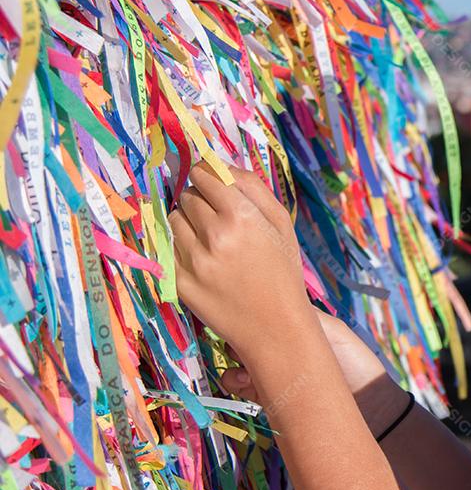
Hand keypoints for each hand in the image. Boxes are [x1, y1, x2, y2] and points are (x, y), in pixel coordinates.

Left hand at [170, 162, 316, 360]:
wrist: (275, 326)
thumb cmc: (282, 270)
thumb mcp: (281, 223)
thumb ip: (253, 187)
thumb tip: (220, 163)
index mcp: (241, 215)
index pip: (204, 175)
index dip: (207, 176)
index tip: (210, 181)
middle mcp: (214, 235)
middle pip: (187, 196)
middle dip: (199, 200)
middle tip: (217, 217)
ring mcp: (193, 260)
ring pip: (173, 220)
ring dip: (188, 223)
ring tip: (211, 241)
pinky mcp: (179, 282)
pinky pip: (169, 249)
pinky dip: (184, 250)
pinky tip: (206, 262)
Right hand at [219, 307, 388, 402]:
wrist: (372, 408)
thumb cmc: (357, 364)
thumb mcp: (333, 332)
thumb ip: (302, 317)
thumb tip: (268, 300)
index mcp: (296, 329)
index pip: (264, 317)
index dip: (250, 316)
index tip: (243, 318)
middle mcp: (282, 350)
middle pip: (246, 340)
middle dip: (238, 342)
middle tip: (243, 349)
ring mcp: (274, 374)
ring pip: (240, 365)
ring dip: (236, 366)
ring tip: (247, 373)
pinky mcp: (270, 398)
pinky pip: (244, 389)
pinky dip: (239, 385)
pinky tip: (247, 385)